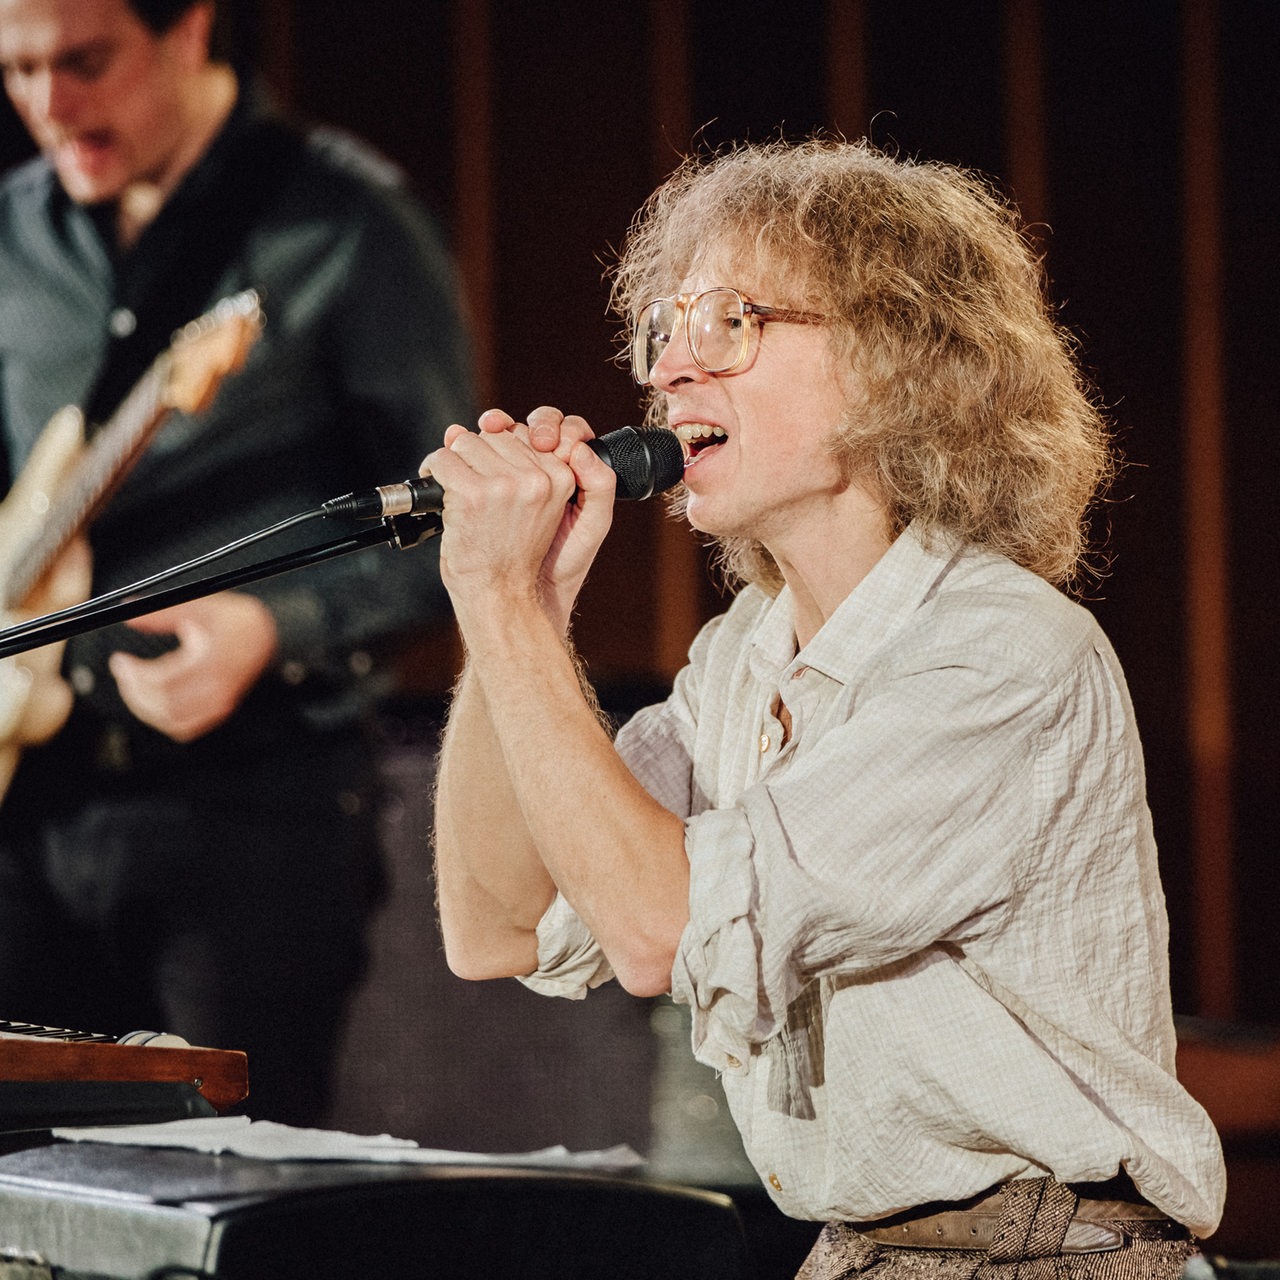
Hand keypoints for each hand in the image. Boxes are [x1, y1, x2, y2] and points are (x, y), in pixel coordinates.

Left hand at [107, 592, 278, 741]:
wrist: (264, 637)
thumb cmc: (233, 620)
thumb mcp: (201, 607)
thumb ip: (163, 612)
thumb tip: (128, 612)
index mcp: (215, 663)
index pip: (166, 681)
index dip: (136, 675)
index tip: (120, 660)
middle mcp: (220, 689)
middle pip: (165, 705)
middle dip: (134, 690)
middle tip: (122, 670)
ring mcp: (221, 704)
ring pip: (171, 721)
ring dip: (144, 706)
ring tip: (133, 684)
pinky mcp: (218, 712)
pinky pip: (183, 728)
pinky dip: (162, 718)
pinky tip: (152, 699)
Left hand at [428, 406, 615, 632]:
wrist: (501, 597)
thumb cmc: (513, 558)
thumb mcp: (536, 507)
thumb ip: (515, 465)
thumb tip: (472, 426)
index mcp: (559, 479)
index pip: (522, 435)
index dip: (500, 452)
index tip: (491, 474)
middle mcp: (538, 478)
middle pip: (494, 435)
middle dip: (476, 458)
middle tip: (473, 492)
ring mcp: (506, 485)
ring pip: (466, 443)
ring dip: (454, 464)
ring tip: (458, 495)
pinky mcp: (474, 494)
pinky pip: (443, 459)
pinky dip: (433, 472)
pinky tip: (442, 497)